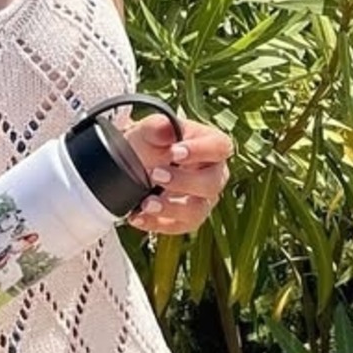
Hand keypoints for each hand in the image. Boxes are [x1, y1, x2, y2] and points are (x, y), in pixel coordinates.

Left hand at [121, 109, 232, 236]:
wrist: (133, 164)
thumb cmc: (150, 142)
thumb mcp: (148, 129)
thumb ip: (157, 126)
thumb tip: (166, 127)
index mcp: (210, 145)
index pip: (219, 147)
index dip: (200, 151)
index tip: (175, 152)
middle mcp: (213, 174)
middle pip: (212, 183)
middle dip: (183, 181)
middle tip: (156, 174)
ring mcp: (202, 199)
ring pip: (197, 210)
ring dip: (171, 208)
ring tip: (146, 203)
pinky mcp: (186, 219)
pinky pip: (177, 226)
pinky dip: (155, 223)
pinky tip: (137, 216)